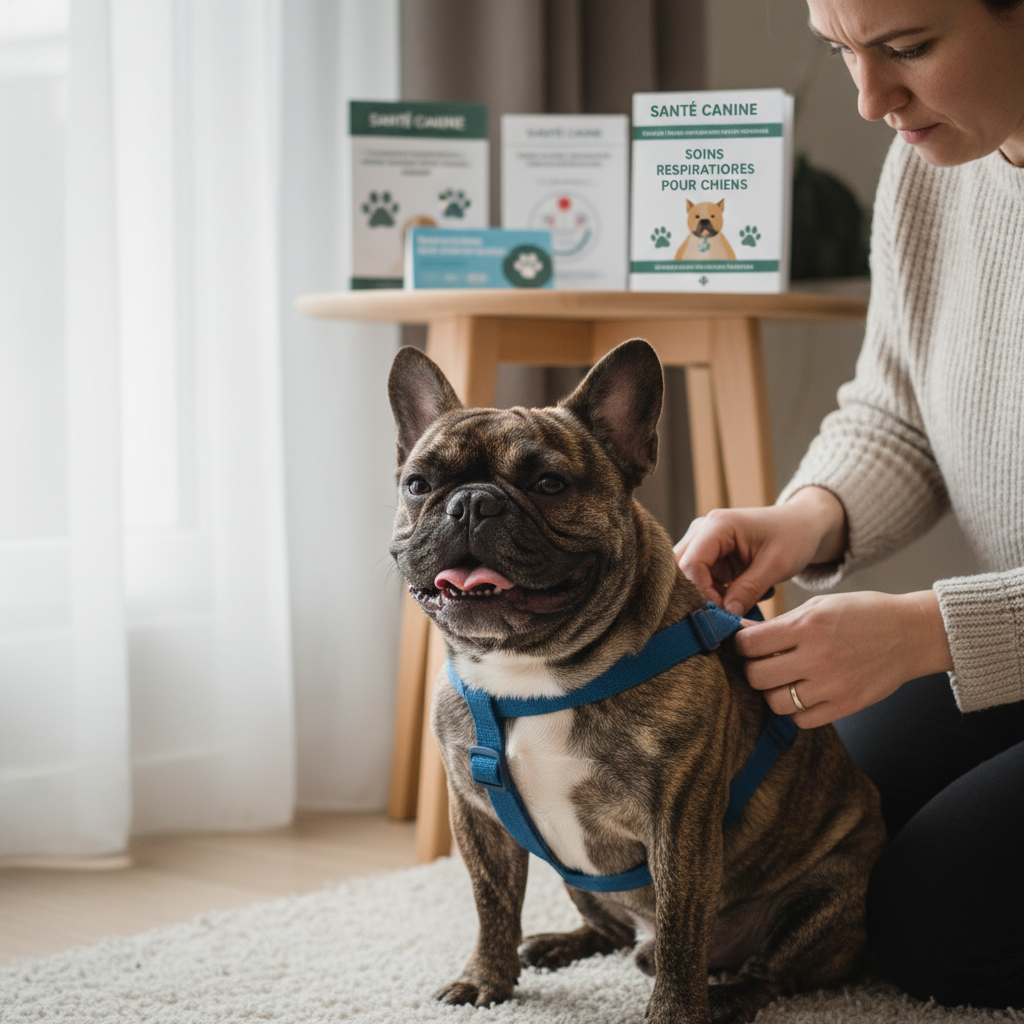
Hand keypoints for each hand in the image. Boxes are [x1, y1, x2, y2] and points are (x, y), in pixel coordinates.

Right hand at [674, 488, 846, 615]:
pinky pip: (700, 580)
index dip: (701, 593)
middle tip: (723, 615)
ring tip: (737, 604)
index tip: (722, 613)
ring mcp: (703, 542)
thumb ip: (748, 590)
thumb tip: (726, 616)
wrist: (803, 525)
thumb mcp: (776, 565)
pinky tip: (740, 595)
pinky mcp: (709, 555)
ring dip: (708, 596)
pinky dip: (716, 594)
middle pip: (681, 570)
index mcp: (717, 525)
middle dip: (699, 596)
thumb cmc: (793, 536)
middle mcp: (702, 530)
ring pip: (688, 578)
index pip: (691, 564)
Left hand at [735, 590, 952, 726]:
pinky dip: (796, 710)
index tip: (748, 643)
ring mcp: (832, 686)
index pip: (750, 644)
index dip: (742, 644)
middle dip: (753, 668)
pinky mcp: (845, 706)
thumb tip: (742, 632)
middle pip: (757, 676)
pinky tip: (804, 693)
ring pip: (775, 703)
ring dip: (773, 692)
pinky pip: (802, 720)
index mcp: (807, 626)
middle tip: (764, 662)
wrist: (911, 634)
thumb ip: (780, 622)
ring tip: (784, 679)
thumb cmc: (862, 614)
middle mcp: (817, 657)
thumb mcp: (819, 605)